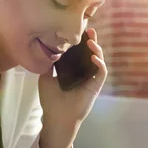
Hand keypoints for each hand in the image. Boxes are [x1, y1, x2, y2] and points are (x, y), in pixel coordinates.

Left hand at [37, 28, 107, 147]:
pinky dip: (100, 64)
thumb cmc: (50, 100)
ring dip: (97, 50)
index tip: (78, 31)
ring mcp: (90, 79)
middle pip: (90, 53)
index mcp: (72, 71)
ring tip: (91, 41)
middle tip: (90, 30)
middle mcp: (83, 73)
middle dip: (91, 41)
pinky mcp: (95, 86)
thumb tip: (48, 49)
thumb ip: (48, 64)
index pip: (78, 53)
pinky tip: (93, 57)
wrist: (57, 117)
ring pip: (98, 60)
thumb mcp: (45, 78)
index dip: (80, 42)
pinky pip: (101, 72)